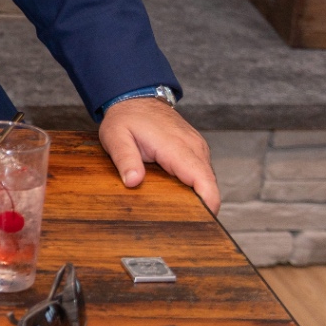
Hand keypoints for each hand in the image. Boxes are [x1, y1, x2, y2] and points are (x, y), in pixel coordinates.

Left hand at [97, 97, 220, 212]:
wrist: (136, 97)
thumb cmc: (126, 118)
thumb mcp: (116, 137)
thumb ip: (125, 159)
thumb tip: (133, 181)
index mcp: (177, 147)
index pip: (203, 180)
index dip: (209, 203)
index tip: (205, 222)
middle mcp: (193, 147)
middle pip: (209, 184)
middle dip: (203, 207)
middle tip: (186, 228)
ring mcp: (197, 147)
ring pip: (206, 179)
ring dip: (198, 196)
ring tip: (180, 214)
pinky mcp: (195, 149)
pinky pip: (200, 172)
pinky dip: (194, 185)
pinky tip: (179, 196)